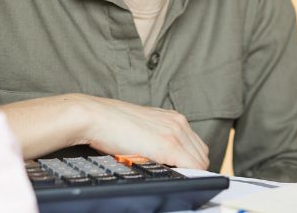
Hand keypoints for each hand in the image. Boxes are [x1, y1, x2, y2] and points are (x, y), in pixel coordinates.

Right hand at [0, 93, 208, 169]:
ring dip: (191, 172)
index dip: (193, 161)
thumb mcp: (141, 129)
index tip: (185, 172)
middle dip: (194, 168)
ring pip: (200, 160)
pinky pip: (192, 165)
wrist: (96, 117)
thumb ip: (155, 138)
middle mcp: (178, 122)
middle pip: (201, 153)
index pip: (195, 145)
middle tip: (180, 180)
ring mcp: (175, 132)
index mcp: (172, 118)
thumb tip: (158, 156)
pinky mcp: (168, 145)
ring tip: (175, 180)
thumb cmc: (111, 125)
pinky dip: (190, 175)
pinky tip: (178, 180)